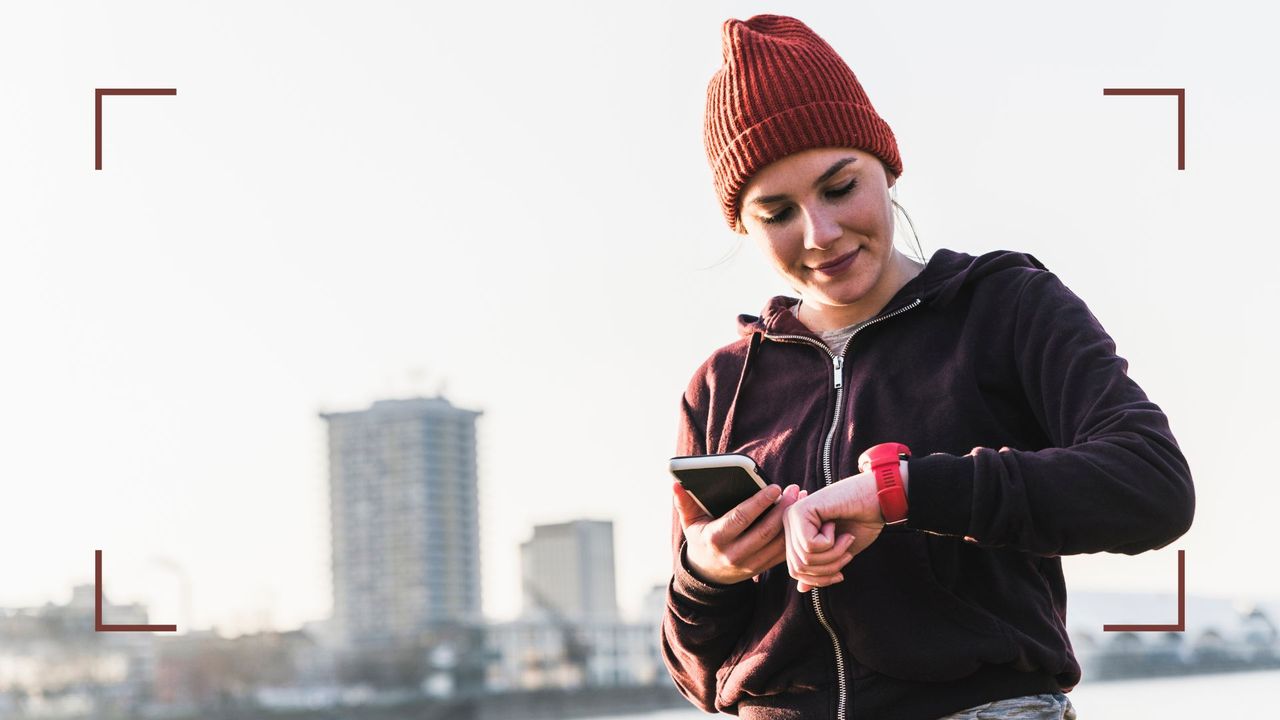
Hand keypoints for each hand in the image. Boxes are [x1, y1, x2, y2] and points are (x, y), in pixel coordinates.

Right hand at [673, 482, 801, 585]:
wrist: (707, 574)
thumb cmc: (700, 539)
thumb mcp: (689, 522)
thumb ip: (684, 502)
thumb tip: (676, 483)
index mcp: (716, 539)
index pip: (741, 518)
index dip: (759, 502)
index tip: (774, 487)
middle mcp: (733, 554)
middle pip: (764, 530)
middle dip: (782, 509)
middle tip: (794, 490)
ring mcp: (749, 564)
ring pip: (777, 543)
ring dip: (792, 521)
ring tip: (800, 499)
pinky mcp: (761, 568)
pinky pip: (781, 553)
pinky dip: (793, 535)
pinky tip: (800, 518)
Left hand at [783, 471, 884, 591]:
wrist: (877, 500)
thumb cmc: (860, 523)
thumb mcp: (837, 553)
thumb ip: (818, 568)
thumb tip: (800, 590)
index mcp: (795, 533)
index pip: (795, 572)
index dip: (819, 580)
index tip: (840, 573)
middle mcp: (788, 523)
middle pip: (798, 568)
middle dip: (828, 569)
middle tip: (847, 553)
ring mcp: (791, 516)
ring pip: (805, 559)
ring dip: (833, 555)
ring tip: (845, 539)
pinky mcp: (800, 511)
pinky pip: (810, 546)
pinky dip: (831, 543)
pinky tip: (837, 526)